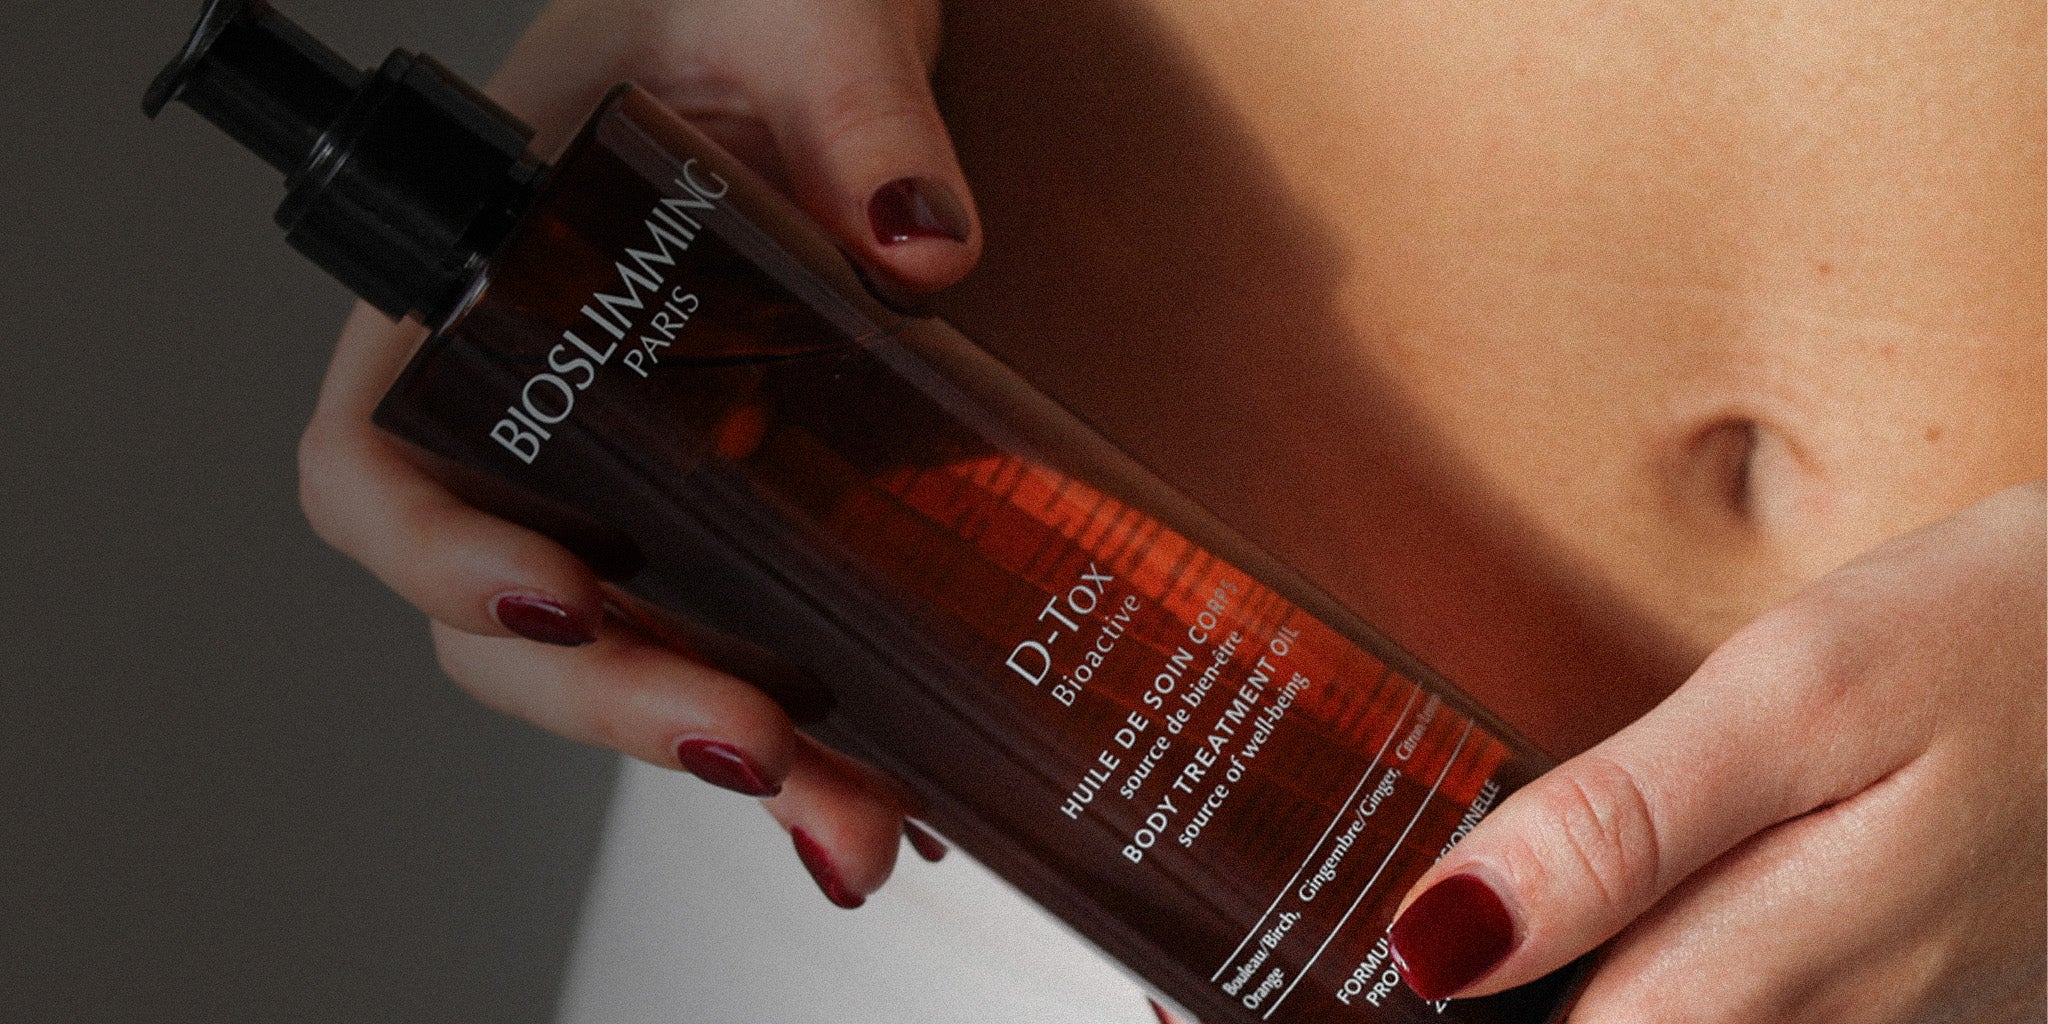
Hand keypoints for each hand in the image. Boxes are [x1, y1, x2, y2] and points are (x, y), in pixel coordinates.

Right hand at [297, 0, 976, 908]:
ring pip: (619, 651)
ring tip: (849, 820)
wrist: (814, 31)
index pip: (371, 453)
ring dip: (720, 748)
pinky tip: (892, 777)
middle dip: (613, 698)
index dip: (436, 548)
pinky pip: (733, 633)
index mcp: (473, 283)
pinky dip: (805, 723)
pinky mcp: (735, 504)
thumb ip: (853, 109)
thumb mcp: (797, 17)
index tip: (557, 590)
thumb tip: (917, 245)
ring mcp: (632, 469)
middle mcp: (535, 404)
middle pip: (500, 610)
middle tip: (751, 743)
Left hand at [1387, 481, 2045, 1021]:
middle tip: (1460, 914)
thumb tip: (1441, 936)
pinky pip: (1793, 1006)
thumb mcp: (1802, 693)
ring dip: (1627, 976)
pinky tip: (1679, 900)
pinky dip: (1709, 970)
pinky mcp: (1941, 999)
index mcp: (1780, 963)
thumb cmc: (2019, 639)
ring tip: (1548, 905)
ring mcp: (1905, 1022)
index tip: (1394, 962)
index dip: (1466, 1007)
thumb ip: (1622, 823)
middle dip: (1534, 988)